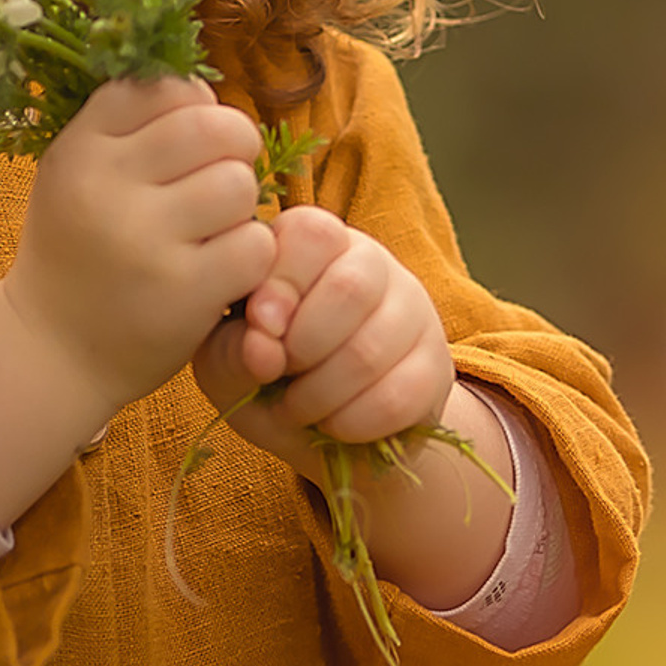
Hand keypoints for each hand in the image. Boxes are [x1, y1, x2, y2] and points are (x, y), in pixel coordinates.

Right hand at [0, 76, 276, 421]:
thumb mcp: (77, 172)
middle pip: (215, 128)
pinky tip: (221, 271)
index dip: (196, 106)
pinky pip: (255, 246)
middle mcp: (107, 186)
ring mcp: (145, 240)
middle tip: (219, 180)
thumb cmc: (80, 249)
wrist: (53, 351)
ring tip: (213, 230)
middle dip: (233, 149)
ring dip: (241, 208)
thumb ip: (129, 126)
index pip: (166, 86)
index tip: (189, 143)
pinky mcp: (183, 292)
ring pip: (240, 185)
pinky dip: (250, 258)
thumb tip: (205, 89)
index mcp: (81, 147)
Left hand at [192, 204, 454, 475]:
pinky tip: (332, 424)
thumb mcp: (228, 360)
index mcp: (314, 241)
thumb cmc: (265, 376)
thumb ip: (233, 348)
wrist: (322, 432)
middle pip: (350, 289)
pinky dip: (352, 422)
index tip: (256, 327)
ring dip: (320, 394)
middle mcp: (371, 262)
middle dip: (302, 346)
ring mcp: (413, 310)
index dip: (281, 283)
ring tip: (296, 408)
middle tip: (277, 376)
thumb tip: (261, 346)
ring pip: (372, 349)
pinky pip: (399, 396)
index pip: (312, 234)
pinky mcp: (436, 365)